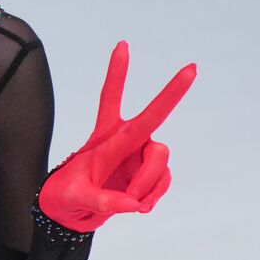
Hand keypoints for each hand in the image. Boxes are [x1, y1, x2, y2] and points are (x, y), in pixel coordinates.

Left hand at [38, 40, 195, 231]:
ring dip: (148, 184)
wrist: (71, 213)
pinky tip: (140, 206)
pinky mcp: (149, 173)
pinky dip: (153, 195)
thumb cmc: (66, 197)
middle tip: (193, 68)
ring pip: (160, 160)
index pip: (111, 99)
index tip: (123, 45)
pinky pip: (163, 181)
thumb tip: (131, 204)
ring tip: (131, 202)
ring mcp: (141, 155)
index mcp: (104, 136)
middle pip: (153, 120)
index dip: (117, 73)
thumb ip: (102, 202)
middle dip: (172, 93)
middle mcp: (126, 139)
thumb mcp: (75, 198)